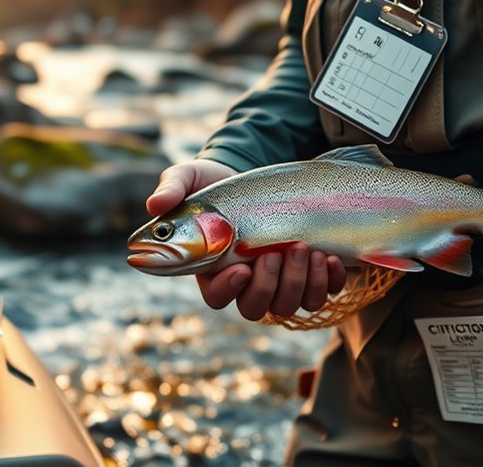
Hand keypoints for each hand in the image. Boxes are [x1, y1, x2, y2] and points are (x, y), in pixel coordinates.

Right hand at [146, 160, 347, 319]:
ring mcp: (277, 280)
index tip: (241, 268)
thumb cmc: (212, 183)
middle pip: (256, 307)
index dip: (229, 290)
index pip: (217, 296)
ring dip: (300, 283)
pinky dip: (327, 282)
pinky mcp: (305, 272)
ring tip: (305, 249)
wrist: (250, 175)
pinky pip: (320, 294)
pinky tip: (327, 258)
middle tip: (277, 253)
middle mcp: (244, 282)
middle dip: (270, 285)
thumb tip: (155, 206)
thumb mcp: (189, 178)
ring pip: (288, 305)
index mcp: (211, 268)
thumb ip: (171, 190)